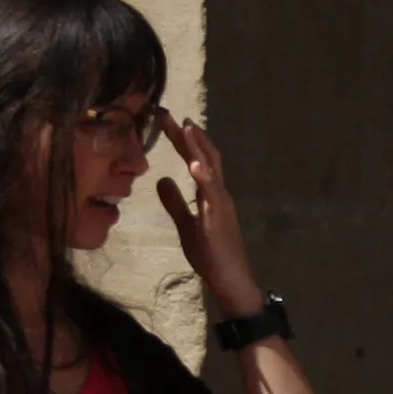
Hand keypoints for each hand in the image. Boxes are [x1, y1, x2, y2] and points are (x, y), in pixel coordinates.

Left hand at [154, 110, 261, 312]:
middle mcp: (219, 193)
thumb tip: (161, 178)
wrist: (231, 281)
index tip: (166, 119)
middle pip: (204, 156)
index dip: (182, 139)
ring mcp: (221, 204)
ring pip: (211, 169)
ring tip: (185, 127)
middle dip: (187, 135)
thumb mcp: (186, 225)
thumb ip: (175, 202)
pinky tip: (194, 164)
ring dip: (198, 148)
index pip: (197, 159)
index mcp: (211, 194)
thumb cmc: (212, 256)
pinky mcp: (220, 219)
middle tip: (167, 112)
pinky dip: (204, 177)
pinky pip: (213, 194)